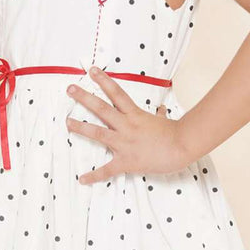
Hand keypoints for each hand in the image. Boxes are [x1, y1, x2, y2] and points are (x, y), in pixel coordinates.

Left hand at [66, 67, 189, 183]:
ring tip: (67, 122)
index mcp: (135, 114)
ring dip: (80, 127)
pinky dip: (94, 175)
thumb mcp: (164, 120)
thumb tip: (161, 110)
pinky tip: (82, 179)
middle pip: (102, 108)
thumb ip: (158, 115)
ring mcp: (124, 143)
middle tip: (70, 89)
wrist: (182, 146)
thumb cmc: (176, 134)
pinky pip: (107, 170)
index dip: (104, 81)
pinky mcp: (126, 161)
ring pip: (98, 133)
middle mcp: (126, 126)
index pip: (116, 93)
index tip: (92, 71)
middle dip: (84, 98)